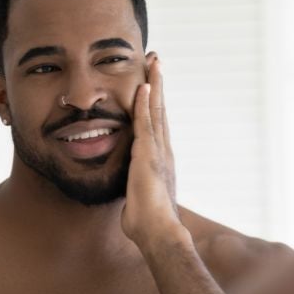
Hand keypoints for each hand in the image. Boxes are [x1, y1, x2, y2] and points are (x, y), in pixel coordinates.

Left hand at [122, 54, 185, 248]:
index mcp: (160, 160)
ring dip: (155, 85)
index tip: (152, 84)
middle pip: (160, 110)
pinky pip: (146, 123)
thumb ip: (136, 190)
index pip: (157, 125)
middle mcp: (163, 150)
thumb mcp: (139, 200)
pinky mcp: (149, 154)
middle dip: (158, 85)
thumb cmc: (147, 223)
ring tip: (154, 62)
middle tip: (157, 61)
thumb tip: (130, 197)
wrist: (158, 232)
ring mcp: (158, 151)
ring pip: (156, 110)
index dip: (155, 103)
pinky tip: (144, 85)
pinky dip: (145, 103)